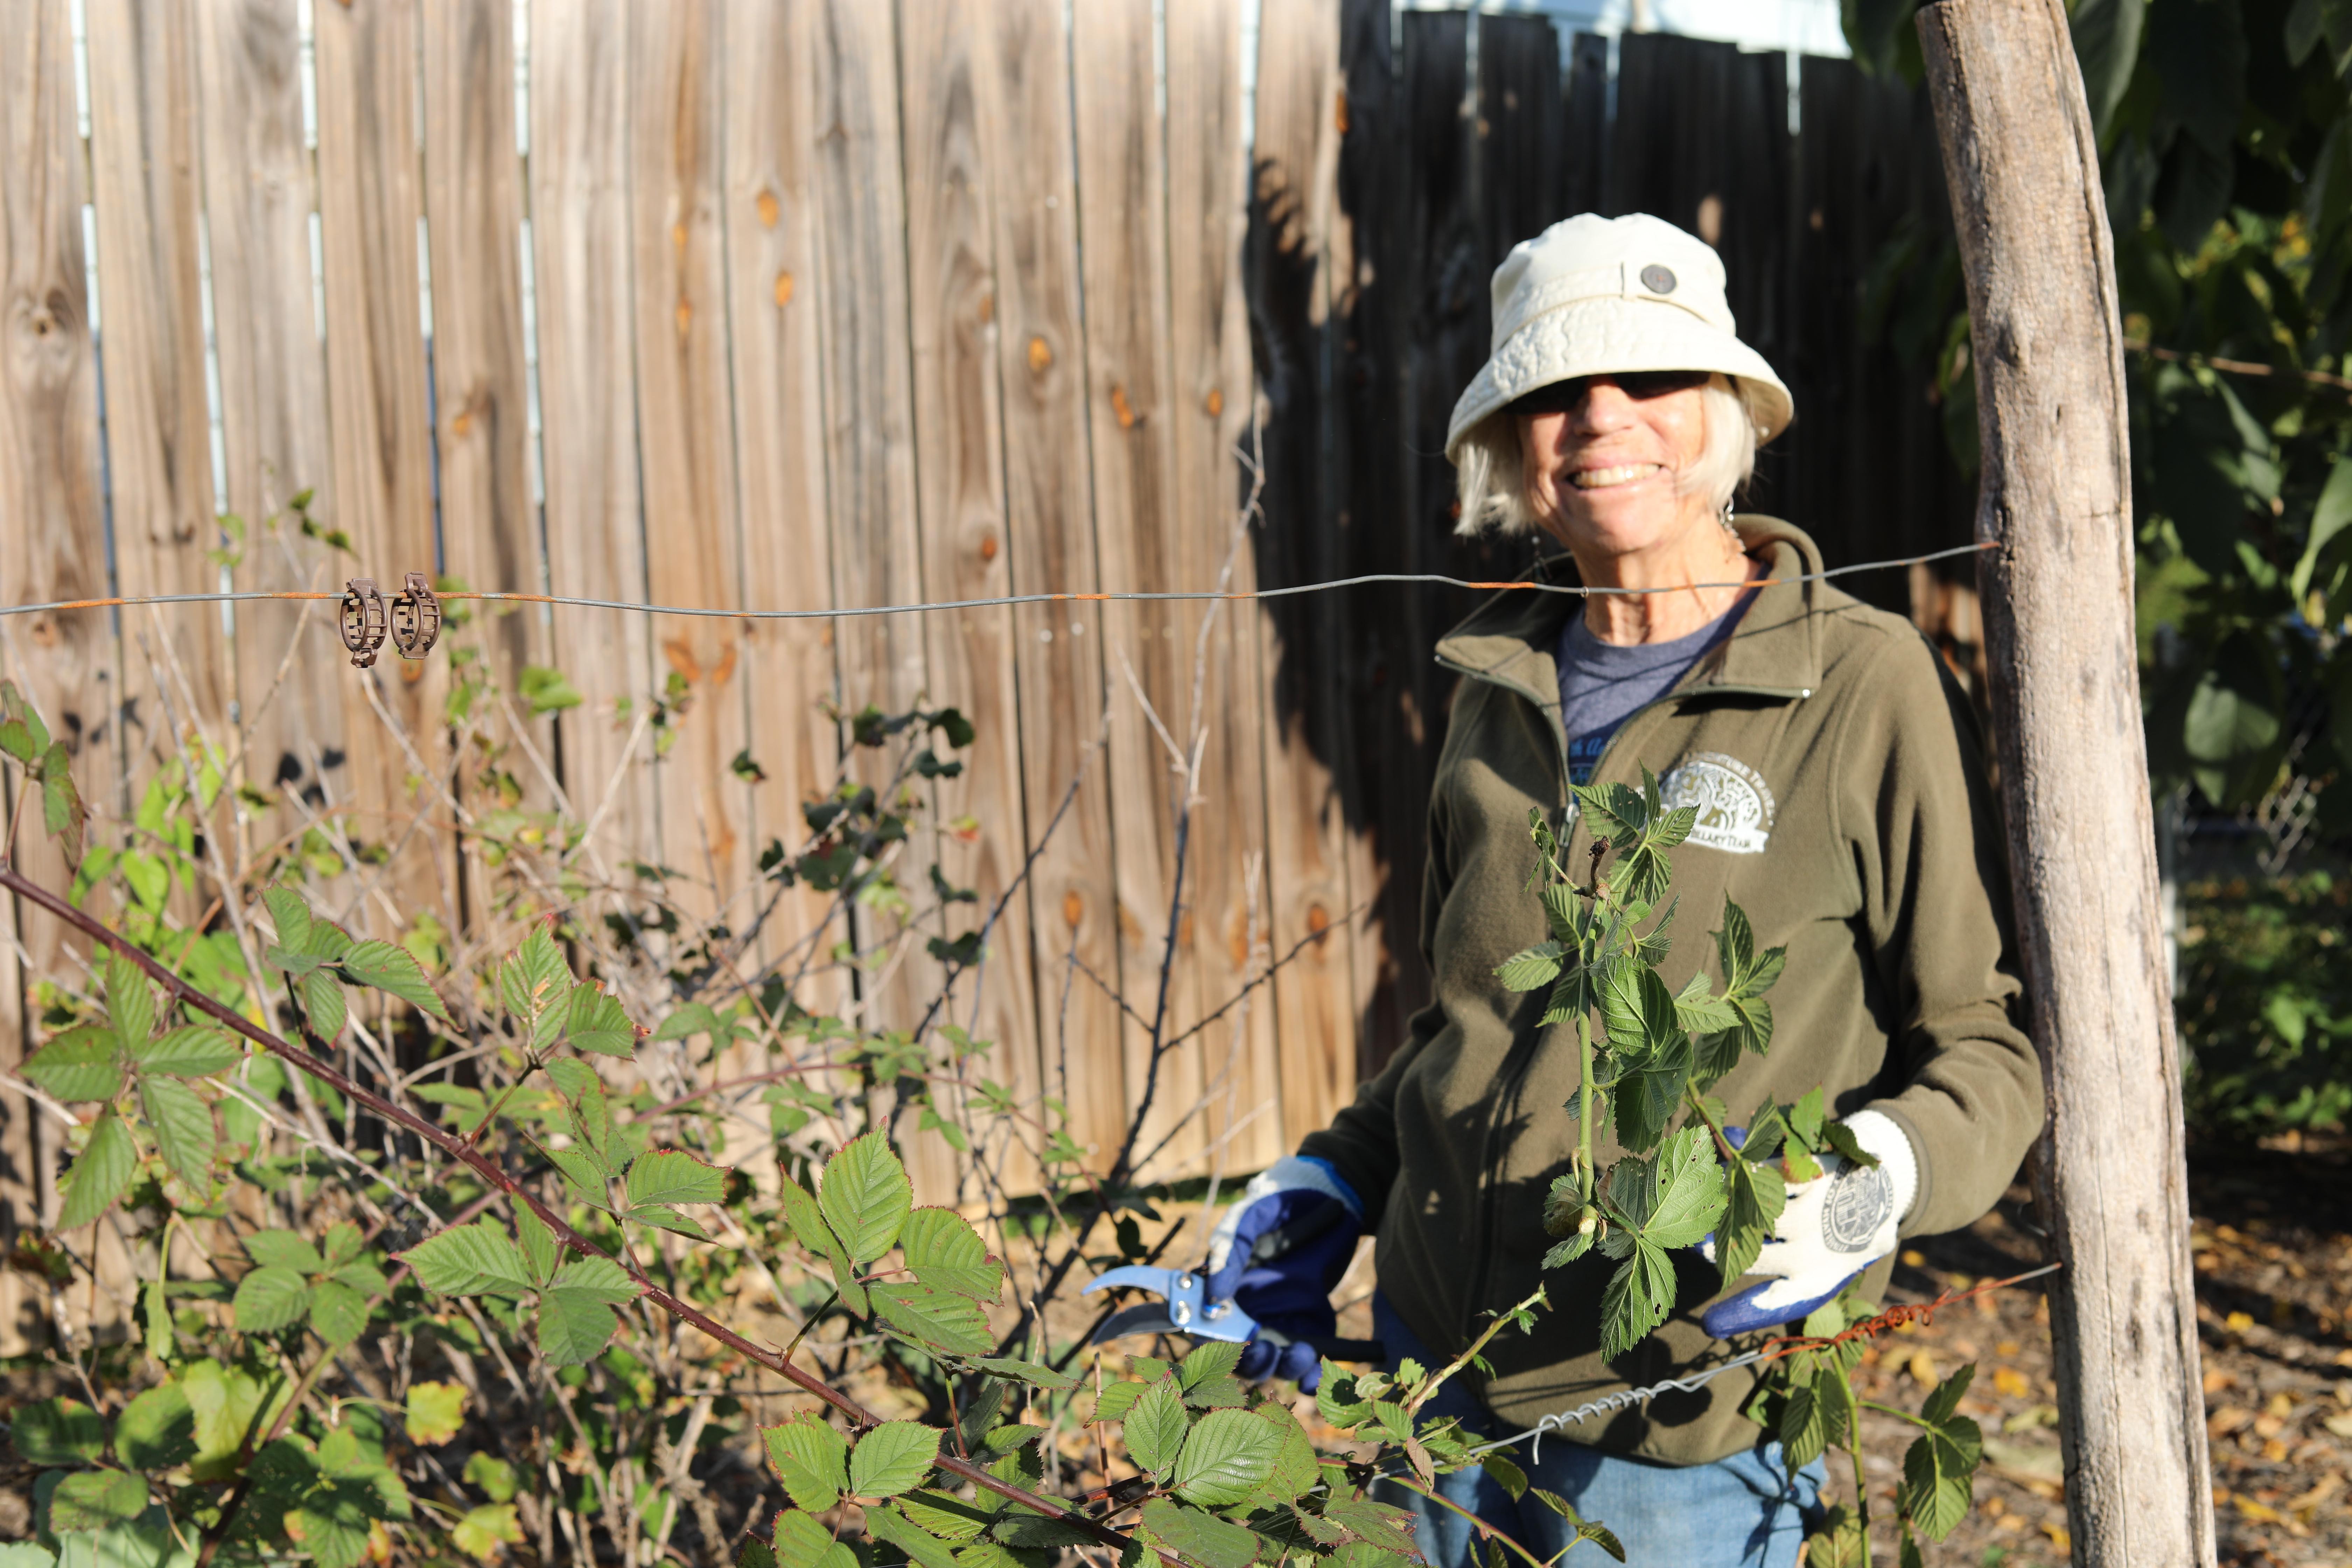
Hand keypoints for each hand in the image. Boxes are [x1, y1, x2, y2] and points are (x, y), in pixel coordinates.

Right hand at [1203, 1156, 1362, 1389]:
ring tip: (1300, 1352)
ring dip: (1283, 1367)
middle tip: (1266, 1350)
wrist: (1324, 1198)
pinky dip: (1310, 1377)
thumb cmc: (1274, 1206)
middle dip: (1252, 1363)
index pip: (1208, 1329)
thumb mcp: (1248, 1220)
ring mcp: (1282, 1321)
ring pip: (1274, 1362)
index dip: (1210, 1345)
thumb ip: (1229, 1251)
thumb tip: (1213, 1295)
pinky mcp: (1313, 1325)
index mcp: (1225, 1290)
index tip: (1224, 1344)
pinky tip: (1315, 1376)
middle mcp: (1250, 1312)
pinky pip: (1308, 1362)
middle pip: (1242, 1355)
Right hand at [1702, 1110, 1916, 1337]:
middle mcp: (1816, 1251)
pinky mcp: (1817, 1175)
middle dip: (1716, 1247)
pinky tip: (1730, 1159)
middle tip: (1692, 1241)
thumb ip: (1770, 1295)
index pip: (1775, 1304)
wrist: (1884, 1193)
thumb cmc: (1838, 1241)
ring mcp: (1817, 1212)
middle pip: (1754, 1252)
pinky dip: (1746, 1166)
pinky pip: (1770, 1171)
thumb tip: (1713, 1327)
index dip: (1740, 1314)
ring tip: (1705, 1196)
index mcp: (1815, 1282)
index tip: (1709, 1324)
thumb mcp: (1817, 1273)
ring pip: (1757, 1209)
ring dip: (1726, 1201)